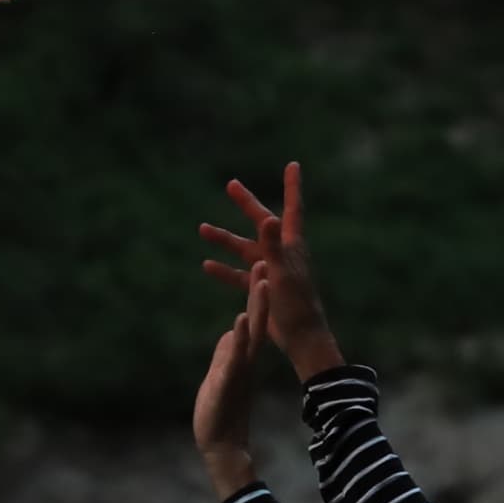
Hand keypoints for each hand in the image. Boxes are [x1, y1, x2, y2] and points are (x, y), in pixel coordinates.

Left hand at [191, 275, 266, 500]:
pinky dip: (238, 338)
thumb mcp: (221, 373)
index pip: (252, 320)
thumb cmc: (219, 411)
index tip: (262, 268)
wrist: (220, 444)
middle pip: (256, 319)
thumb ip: (227, 353)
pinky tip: (239, 320)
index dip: (256, 295)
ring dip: (255, 307)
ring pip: (250, 333)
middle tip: (267, 261)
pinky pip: (234, 356)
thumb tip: (231, 333)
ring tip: (261, 281)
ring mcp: (238, 368)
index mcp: (242, 356)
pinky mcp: (228, 381)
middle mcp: (244, 359)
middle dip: (261, 291)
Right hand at [200, 162, 341, 376]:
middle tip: (230, 184)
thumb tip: (266, 217)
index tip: (293, 164)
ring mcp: (270, 270)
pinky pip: (238, 276)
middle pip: (261, 222)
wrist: (301, 337)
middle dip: (246, 204)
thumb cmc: (296, 304)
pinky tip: (207, 265)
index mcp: (292, 245)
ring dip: (225, 240)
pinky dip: (224, 270)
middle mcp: (281, 253)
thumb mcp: (282, 272)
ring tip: (202, 229)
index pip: (292, 208)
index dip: (292, 186)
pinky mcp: (260, 288)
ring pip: (244, 249)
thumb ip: (273, 245)